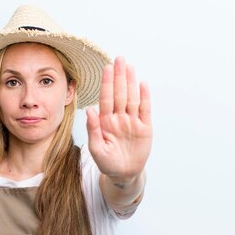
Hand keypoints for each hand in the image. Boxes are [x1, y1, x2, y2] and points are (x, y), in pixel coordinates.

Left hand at [86, 57, 151, 182]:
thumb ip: (93, 129)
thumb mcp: (97, 149)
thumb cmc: (107, 163)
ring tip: (129, 67)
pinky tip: (142, 84)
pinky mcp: (144, 128)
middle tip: (119, 59)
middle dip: (119, 77)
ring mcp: (132, 122)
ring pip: (132, 98)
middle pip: (119, 94)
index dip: (107, 83)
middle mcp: (119, 118)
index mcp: (105, 122)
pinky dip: (144, 97)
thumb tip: (89, 109)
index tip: (106, 68)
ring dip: (131, 82)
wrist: (123, 174)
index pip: (106, 98)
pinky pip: (145, 110)